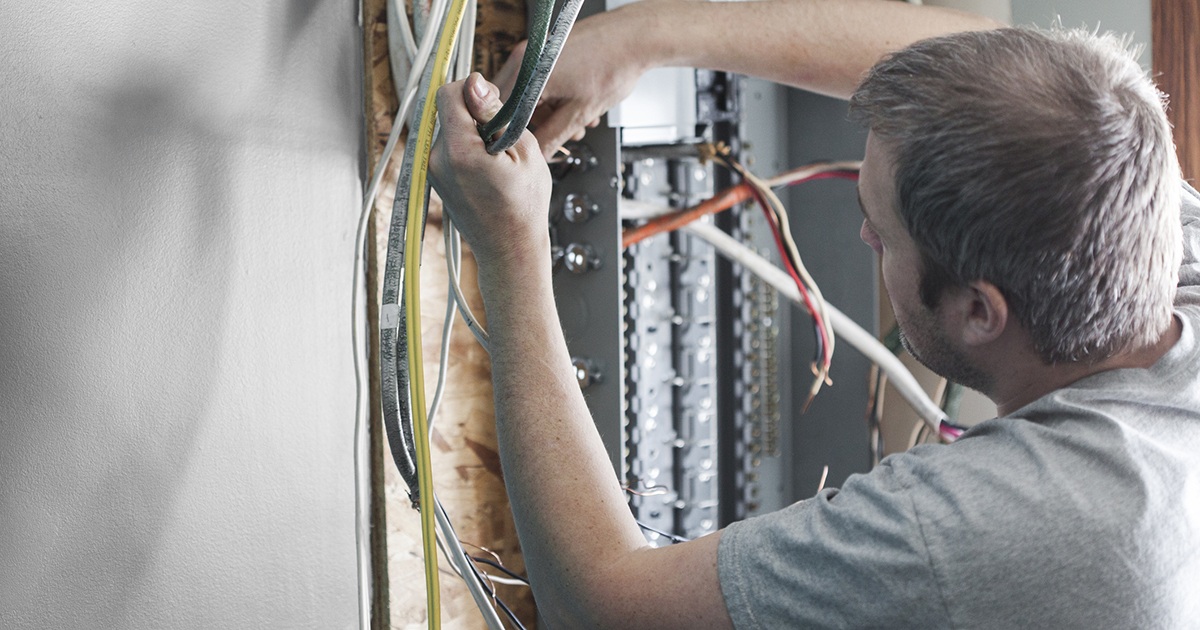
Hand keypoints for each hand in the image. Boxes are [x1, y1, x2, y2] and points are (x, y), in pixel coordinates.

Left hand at [430, 74, 552, 269]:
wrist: (510, 249)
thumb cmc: (524, 206)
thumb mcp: (523, 150)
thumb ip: (495, 113)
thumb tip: (475, 83)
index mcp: (458, 150)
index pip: (448, 94)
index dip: (472, 90)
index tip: (494, 103)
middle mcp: (437, 159)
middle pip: (448, 110)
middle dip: (475, 114)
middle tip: (503, 137)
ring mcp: (433, 171)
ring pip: (450, 128)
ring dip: (473, 132)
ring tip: (497, 159)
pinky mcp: (436, 178)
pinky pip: (450, 148)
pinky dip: (468, 148)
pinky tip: (488, 169)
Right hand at [493, 4, 652, 158]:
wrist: (636, 38)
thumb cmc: (613, 65)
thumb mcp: (579, 113)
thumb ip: (552, 138)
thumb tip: (537, 155)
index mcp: (526, 72)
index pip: (502, 113)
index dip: (514, 135)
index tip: (527, 147)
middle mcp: (526, 57)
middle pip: (515, 104)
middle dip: (540, 124)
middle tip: (562, 136)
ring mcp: (537, 52)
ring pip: (531, 94)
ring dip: (553, 112)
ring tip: (579, 121)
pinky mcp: (549, 51)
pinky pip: (543, 81)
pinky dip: (558, 96)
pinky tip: (580, 104)